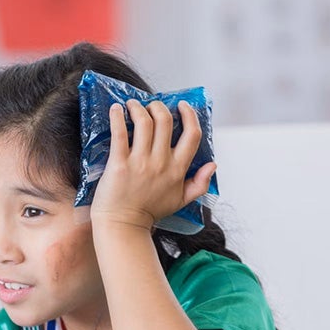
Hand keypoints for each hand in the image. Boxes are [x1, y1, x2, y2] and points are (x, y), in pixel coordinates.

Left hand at [90, 99, 215, 230]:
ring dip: (138, 108)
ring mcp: (140, 162)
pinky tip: (116, 109)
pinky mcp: (119, 164)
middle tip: (151, 105)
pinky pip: (120, 134)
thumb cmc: (149, 212)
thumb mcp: (181, 200)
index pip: (192, 135)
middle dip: (159, 107)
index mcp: (178, 169)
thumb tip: (213, 164)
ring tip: (132, 105)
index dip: (189, 115)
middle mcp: (161, 163)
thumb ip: (200, 184)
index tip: (182, 105)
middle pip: (165, 121)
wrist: (123, 225)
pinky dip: (117, 117)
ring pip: (144, 122)